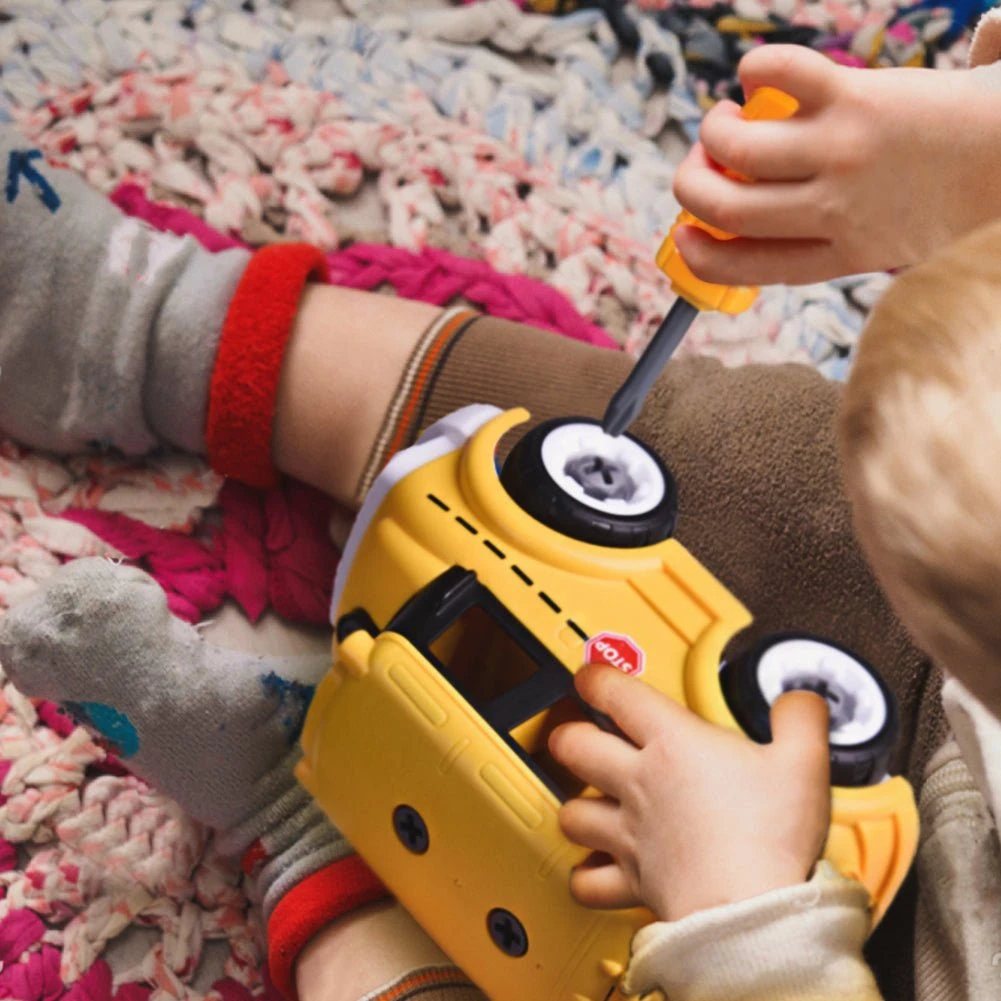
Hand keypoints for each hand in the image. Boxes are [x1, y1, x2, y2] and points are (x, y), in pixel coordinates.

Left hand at [548, 664, 830, 921]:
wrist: (751, 913)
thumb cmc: (770, 841)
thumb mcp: (803, 763)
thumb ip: (801, 719)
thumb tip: (800, 700)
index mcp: (674, 744)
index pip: (616, 693)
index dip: (595, 677)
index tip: (590, 676)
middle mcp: (640, 784)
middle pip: (574, 745)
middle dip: (569, 734)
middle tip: (576, 732)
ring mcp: (629, 834)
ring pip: (571, 811)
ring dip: (575, 805)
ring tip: (585, 800)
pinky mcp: (631, 880)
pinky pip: (587, 881)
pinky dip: (585, 876)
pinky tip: (592, 870)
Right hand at [672, 46, 1000, 285]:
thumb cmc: (954, 195)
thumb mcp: (889, 244)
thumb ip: (824, 242)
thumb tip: (743, 226)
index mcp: (839, 253)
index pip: (744, 264)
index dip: (699, 253)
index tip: (686, 233)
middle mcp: (833, 210)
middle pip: (726, 209)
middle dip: (689, 186)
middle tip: (699, 164)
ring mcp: (842, 152)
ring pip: (737, 149)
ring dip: (712, 131)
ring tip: (726, 119)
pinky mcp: (855, 97)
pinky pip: (780, 75)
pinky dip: (754, 69)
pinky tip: (755, 75)